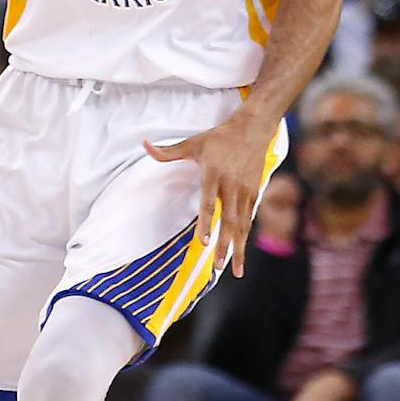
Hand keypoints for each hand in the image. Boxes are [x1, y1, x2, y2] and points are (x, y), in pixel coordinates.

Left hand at [145, 114, 274, 277]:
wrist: (253, 129)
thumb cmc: (219, 137)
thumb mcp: (193, 142)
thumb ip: (168, 151)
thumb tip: (144, 145)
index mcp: (213, 173)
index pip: (208, 202)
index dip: (206, 223)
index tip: (203, 243)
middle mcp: (231, 185)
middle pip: (228, 220)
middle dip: (223, 245)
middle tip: (217, 267)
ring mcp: (245, 190)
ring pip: (242, 224)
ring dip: (238, 248)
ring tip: (236, 271)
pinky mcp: (255, 192)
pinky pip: (249, 218)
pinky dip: (245, 236)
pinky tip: (241, 253)